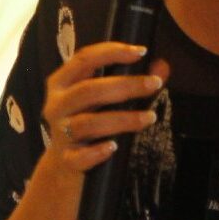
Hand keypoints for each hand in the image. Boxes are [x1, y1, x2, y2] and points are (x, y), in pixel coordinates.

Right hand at [40, 41, 167, 176]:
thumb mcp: (102, 100)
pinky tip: (114, 147)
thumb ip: (130, 81)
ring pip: (88, 123)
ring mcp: (60, 133)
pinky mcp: (67, 160)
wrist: (63, 167)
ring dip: (122, 119)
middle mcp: (56, 105)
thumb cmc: (86, 124)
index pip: (84, 59)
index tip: (141, 52)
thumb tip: (162, 66)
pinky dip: (97, 152)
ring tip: (149, 118)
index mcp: (61, 83)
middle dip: (125, 85)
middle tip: (154, 84)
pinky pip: (80, 156)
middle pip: (88, 90)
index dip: (111, 52)